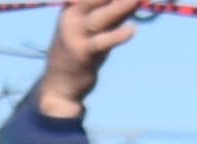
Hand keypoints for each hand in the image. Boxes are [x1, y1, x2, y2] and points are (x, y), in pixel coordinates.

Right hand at [38, 0, 140, 118]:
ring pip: (101, 18)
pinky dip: (116, 37)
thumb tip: (138, 0)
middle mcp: (73, 17)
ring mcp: (76, 36)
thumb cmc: (81, 49)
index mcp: (73, 5)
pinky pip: (101, 43)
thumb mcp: (96, 27)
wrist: (58, 83)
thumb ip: (115, 13)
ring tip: (138, 0)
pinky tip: (132, 30)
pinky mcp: (82, 55)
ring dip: (120, 7)